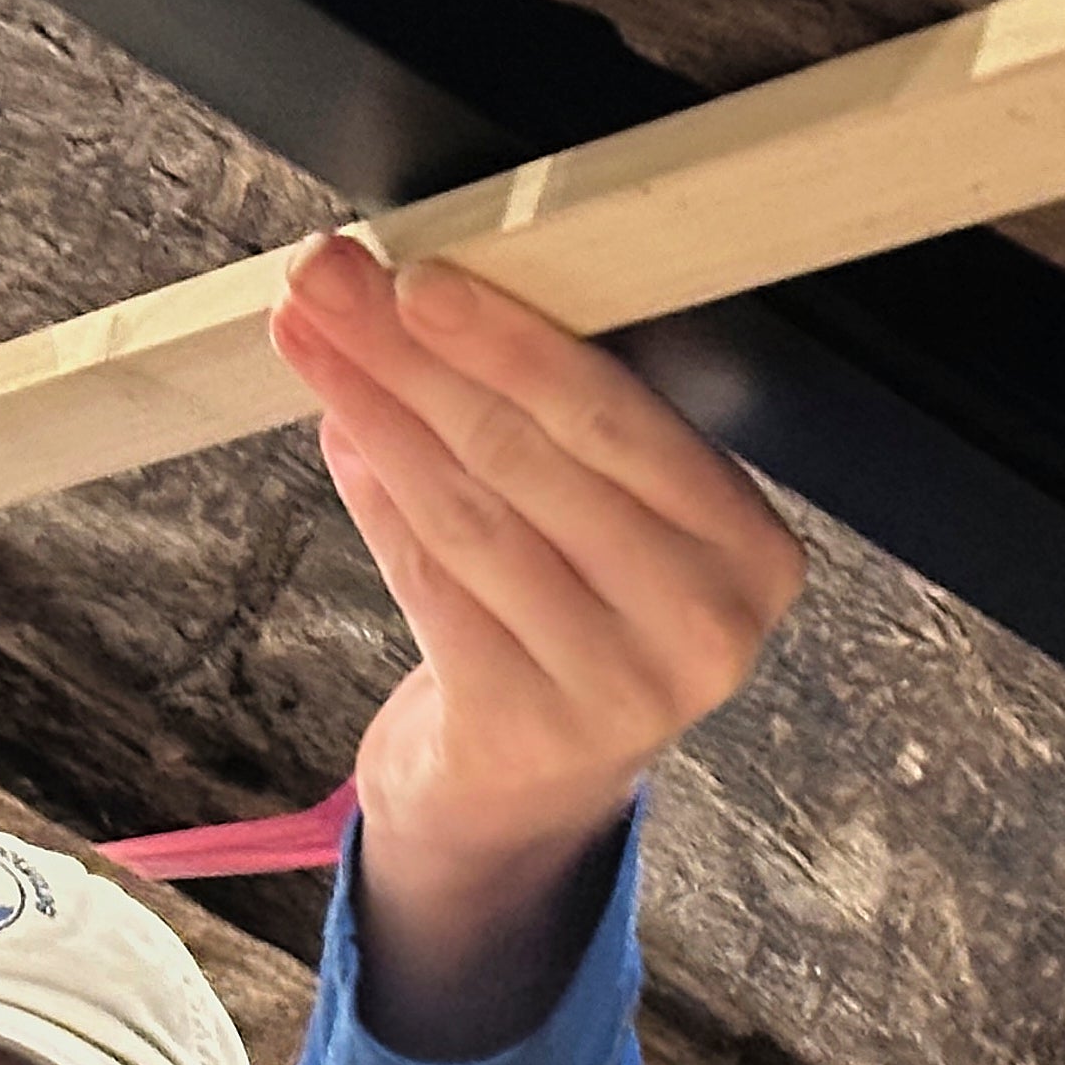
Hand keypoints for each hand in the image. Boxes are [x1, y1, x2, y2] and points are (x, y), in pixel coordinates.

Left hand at [268, 235, 803, 1048]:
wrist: (530, 788)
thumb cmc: (573, 612)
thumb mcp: (604, 515)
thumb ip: (544, 417)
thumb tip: (400, 297)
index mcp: (753, 552)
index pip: (617, 420)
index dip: (508, 342)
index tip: (416, 277)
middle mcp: (705, 628)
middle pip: (533, 457)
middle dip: (418, 358)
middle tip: (331, 284)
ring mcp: (620, 691)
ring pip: (472, 516)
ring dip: (378, 415)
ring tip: (311, 342)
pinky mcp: (529, 733)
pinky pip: (432, 586)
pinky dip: (378, 502)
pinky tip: (340, 436)